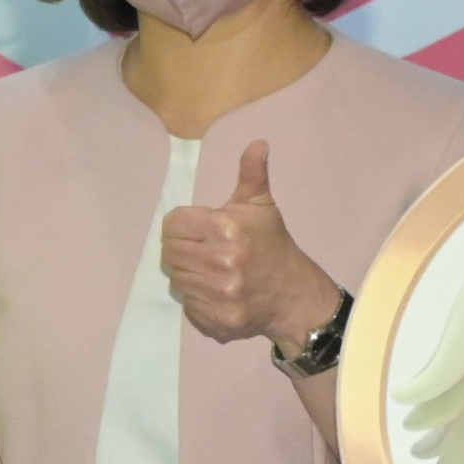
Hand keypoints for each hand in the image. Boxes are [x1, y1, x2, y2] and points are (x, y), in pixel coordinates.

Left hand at [163, 140, 339, 355]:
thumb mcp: (261, 206)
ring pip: (176, 280)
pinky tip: (216, 292)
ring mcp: (219, 294)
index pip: (172, 225)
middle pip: (169, 253)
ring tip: (211, 271)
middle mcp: (220, 262)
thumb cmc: (271, 244)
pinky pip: (187, 306)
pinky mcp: (217, 320)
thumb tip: (258, 143)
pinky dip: (197, 300)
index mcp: (225, 229)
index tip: (196, 229)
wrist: (294, 293)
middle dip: (182, 250)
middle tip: (202, 251)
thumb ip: (252, 173)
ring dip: (188, 275)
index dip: (181, 225)